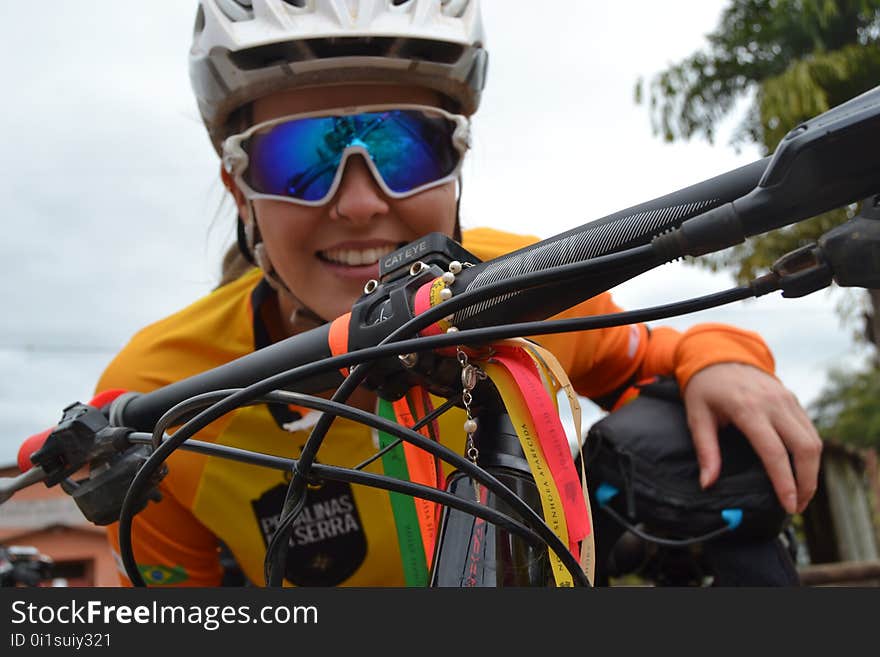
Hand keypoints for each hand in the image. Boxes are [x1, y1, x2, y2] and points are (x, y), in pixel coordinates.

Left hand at [682, 362, 822, 514]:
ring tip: (801, 494)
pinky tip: (801, 470)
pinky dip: (810, 454)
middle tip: (798, 506)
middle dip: (807, 482)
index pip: (774, 452)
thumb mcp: (697, 416)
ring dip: (812, 471)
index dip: (784, 482)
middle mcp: (774, 403)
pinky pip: (810, 430)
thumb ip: (706, 450)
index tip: (788, 505)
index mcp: (748, 408)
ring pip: (813, 440)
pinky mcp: (793, 400)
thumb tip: (708, 483)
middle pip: (805, 448)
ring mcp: (787, 400)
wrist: (718, 354)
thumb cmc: (704, 387)